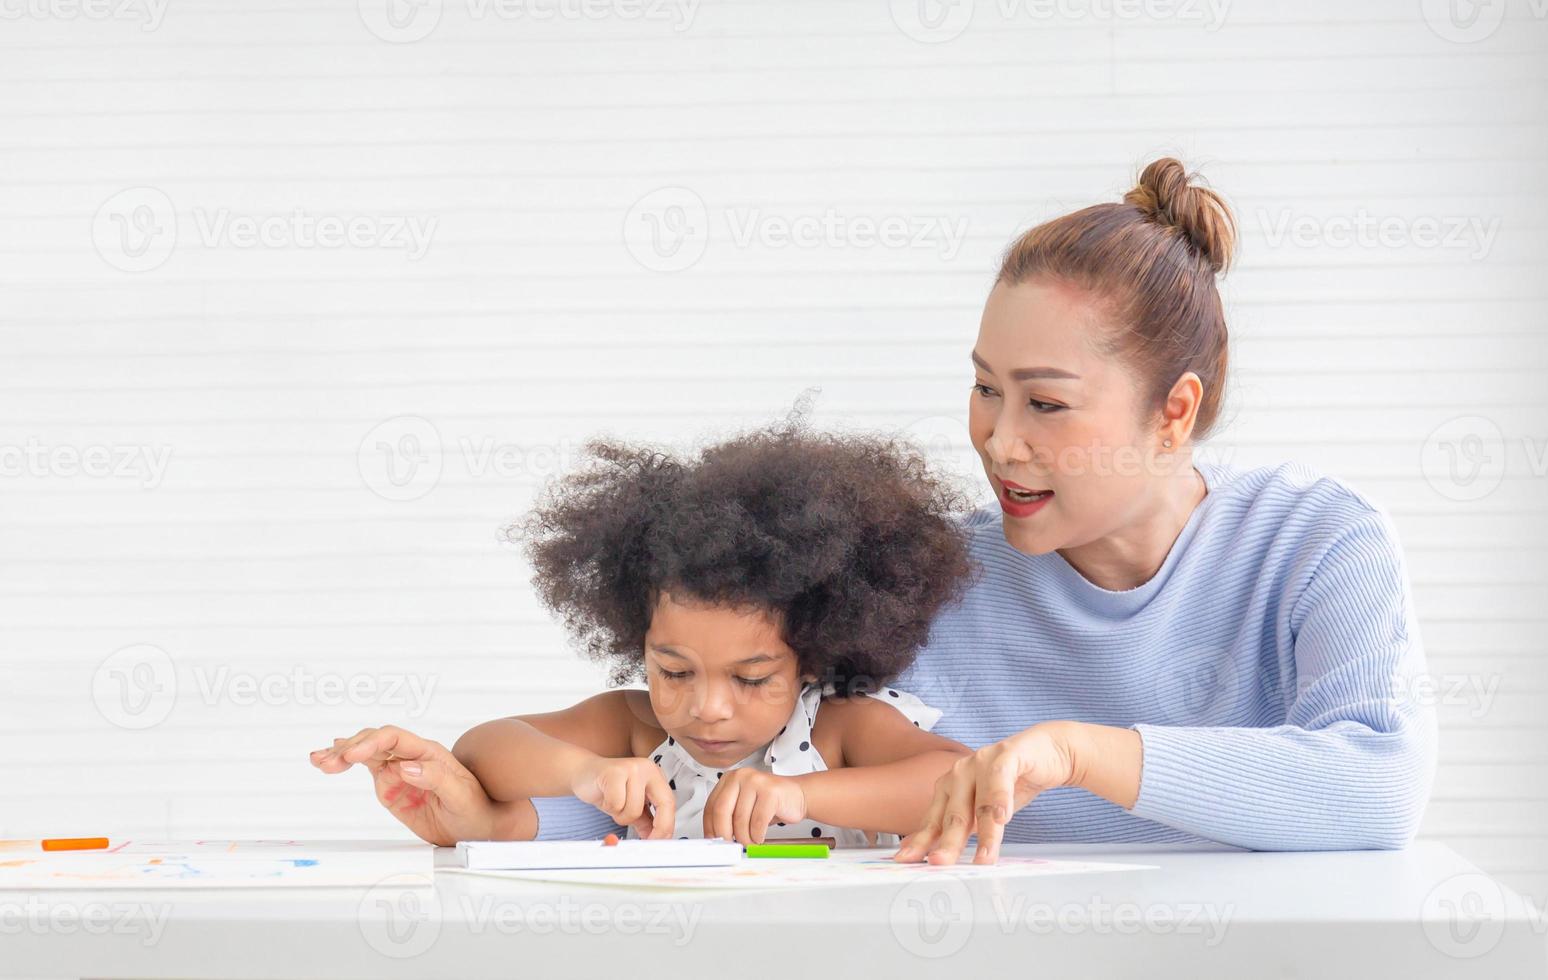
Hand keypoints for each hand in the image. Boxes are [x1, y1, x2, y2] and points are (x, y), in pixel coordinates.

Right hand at [310, 725, 498, 846]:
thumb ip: (436, 778)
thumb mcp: (460, 796)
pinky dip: (347, 763)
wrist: (479, 826)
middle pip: (375, 742)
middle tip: (328, 762)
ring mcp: (400, 770)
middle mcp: (411, 757)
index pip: (395, 739)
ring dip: (342, 753)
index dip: (371, 743)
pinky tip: (331, 760)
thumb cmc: (476, 808)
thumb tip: (406, 766)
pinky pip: (367, 768)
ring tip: (319, 760)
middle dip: (350, 748)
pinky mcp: (392, 785)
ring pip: (366, 752)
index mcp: (429, 753)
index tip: (353, 756)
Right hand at [570, 757, 677, 838]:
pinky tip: (605, 799)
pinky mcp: (614, 772)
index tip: (662, 841)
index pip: (669, 802)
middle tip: (648, 841)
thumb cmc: (607, 788)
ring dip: (621, 816)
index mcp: (654, 775)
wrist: (583, 773)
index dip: (667, 825)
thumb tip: (655, 837)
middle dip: (657, 828)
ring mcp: (632, 768)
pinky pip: (617, 804)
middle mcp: (647, 768)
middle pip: (663, 803)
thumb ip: (644, 819)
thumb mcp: (629, 805)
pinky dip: (610, 808)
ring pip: (635, 809)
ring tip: (614, 806)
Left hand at [702, 769, 805, 843]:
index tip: (713, 840)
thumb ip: (729, 815)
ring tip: (750, 841)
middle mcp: (740, 776)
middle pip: (721, 811)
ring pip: (740, 819)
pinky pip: (758, 821)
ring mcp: (756, 781)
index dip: (710, 827)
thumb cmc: (770, 802)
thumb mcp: (744, 804)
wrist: (798, 795)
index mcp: (729, 779)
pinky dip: (758, 835)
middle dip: (724, 834)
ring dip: (744, 838)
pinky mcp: (771, 791)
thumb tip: (715, 837)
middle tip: (730, 845)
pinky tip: (760, 836)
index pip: (711, 806)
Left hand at [892, 722, 1077, 865]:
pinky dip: (1001, 799)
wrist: (1046, 752)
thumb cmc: (1012, 783)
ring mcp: (981, 762)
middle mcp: (960, 774)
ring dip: (983, 833)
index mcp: (949, 788)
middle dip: (947, 843)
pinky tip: (1003, 817)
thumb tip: (940, 855)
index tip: (907, 860)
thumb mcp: (985, 811)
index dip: (921, 842)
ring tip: (984, 858)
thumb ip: (964, 829)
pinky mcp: (1007, 754)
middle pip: (953, 816)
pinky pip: (1001, 779)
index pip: (933, 821)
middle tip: (939, 863)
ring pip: (979, 803)